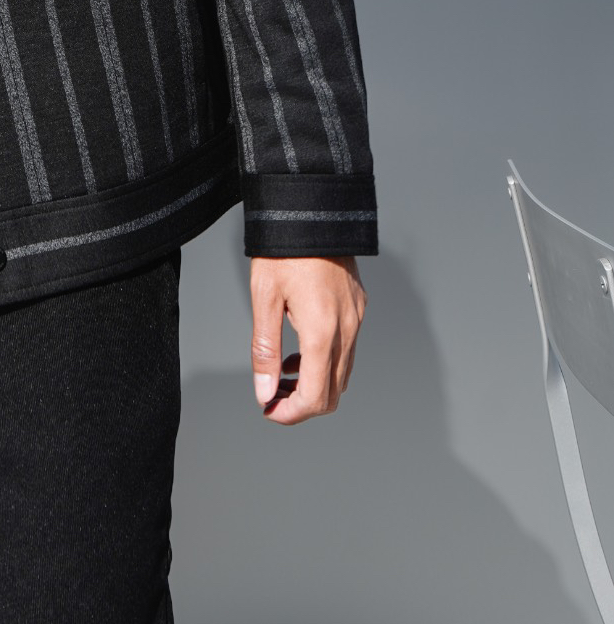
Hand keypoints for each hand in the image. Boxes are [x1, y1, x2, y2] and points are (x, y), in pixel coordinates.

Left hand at [249, 255, 365, 424]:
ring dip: (315, 384)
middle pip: (333, 393)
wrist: (312, 209)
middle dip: (303, 404)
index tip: (268, 411)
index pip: (316, 397)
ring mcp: (357, 317)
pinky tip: (300, 351)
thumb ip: (265, 350)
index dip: (291, 414)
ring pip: (343, 373)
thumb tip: (265, 393)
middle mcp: (348, 328)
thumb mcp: (264, 298)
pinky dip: (325, 362)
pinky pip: (347, 350)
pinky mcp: (359, 306)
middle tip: (272, 398)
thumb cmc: (283, 250)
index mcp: (323, 330)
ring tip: (282, 373)